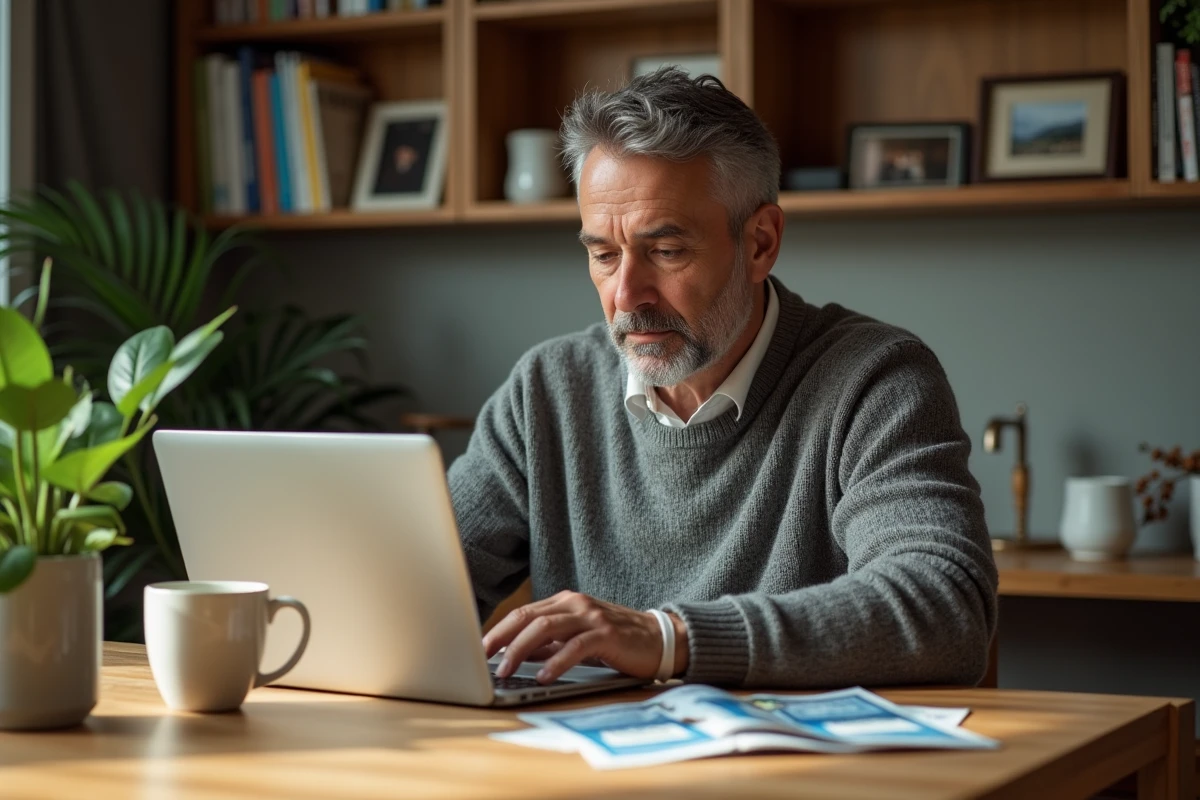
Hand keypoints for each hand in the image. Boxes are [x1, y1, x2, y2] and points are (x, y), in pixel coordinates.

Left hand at [482, 591, 688, 683]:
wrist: (660, 639)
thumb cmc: (616, 641)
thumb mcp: (577, 638)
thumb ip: (550, 642)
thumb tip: (515, 655)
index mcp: (565, 602)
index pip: (523, 613)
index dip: (498, 630)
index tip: (479, 648)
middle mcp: (575, 604)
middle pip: (528, 617)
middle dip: (501, 638)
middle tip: (482, 658)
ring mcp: (591, 617)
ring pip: (546, 628)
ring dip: (520, 650)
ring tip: (505, 670)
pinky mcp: (607, 634)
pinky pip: (575, 647)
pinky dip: (556, 661)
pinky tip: (543, 676)